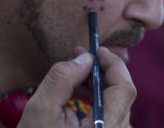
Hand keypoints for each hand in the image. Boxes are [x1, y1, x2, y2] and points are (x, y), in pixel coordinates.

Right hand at [18, 46, 135, 127]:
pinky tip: (76, 91)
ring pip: (114, 103)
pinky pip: (107, 114)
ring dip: (98, 84)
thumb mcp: (39, 112)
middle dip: (103, 71)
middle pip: (121, 95)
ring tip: (75, 72)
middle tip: (81, 57)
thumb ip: (62, 79)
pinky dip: (94, 98)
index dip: (114, 64)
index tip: (96, 50)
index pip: (124, 89)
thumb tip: (85, 59)